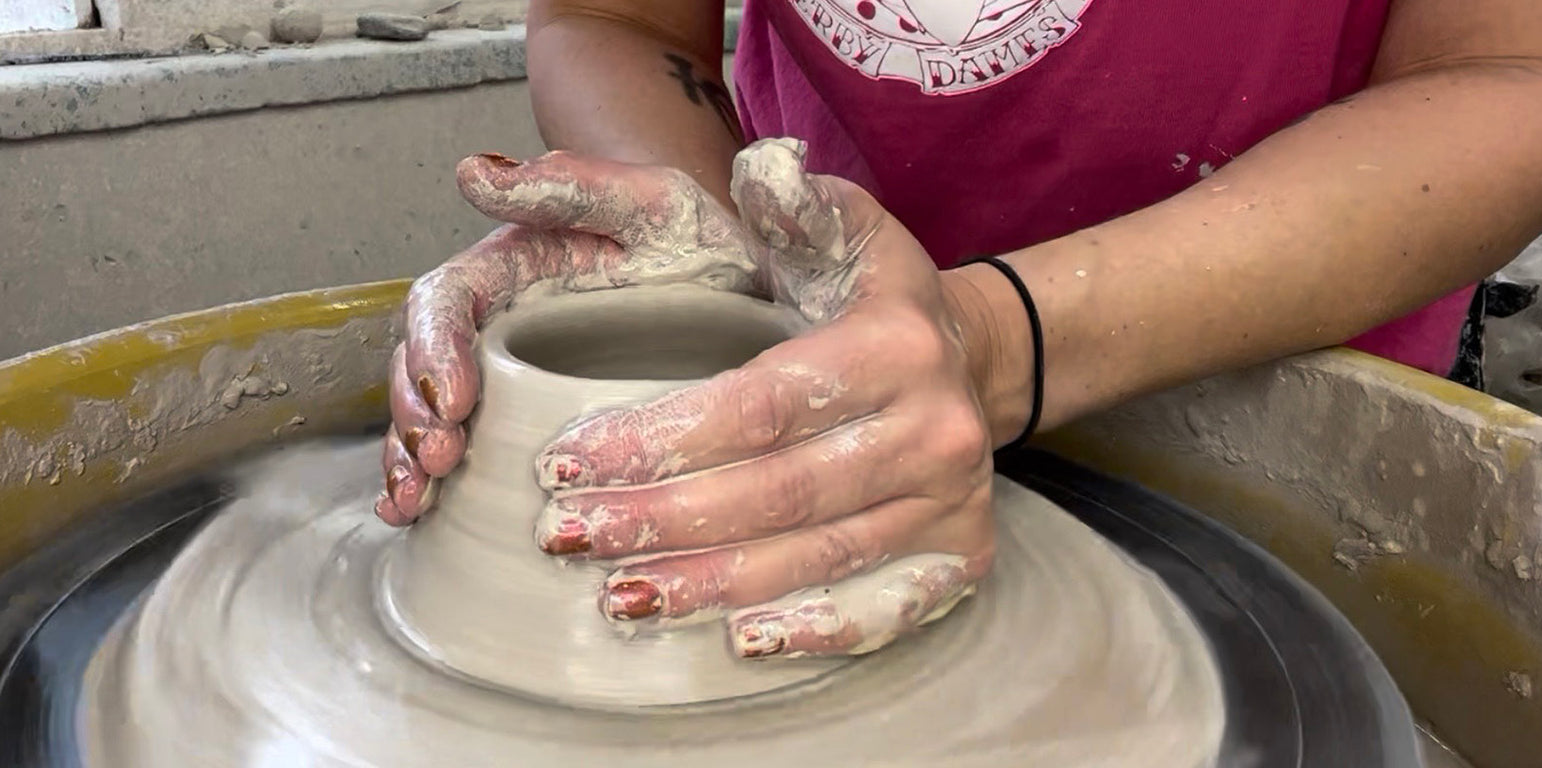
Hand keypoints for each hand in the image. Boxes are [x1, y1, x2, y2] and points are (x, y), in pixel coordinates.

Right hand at [375, 150, 760, 524]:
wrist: (746, 288)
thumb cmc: (696, 239)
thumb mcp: (649, 200)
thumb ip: (568, 185)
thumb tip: (472, 172)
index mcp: (508, 266)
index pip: (445, 301)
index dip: (434, 349)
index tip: (454, 400)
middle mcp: (493, 323)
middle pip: (421, 366)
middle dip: (415, 417)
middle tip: (439, 461)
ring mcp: (505, 377)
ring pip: (429, 414)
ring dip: (409, 460)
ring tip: (412, 502)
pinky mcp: (526, 422)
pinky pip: (465, 453)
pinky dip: (430, 487)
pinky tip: (416, 516)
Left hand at [536, 138, 1015, 658]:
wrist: (976, 360)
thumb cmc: (875, 300)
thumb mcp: (844, 230)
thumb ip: (793, 202)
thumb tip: (758, 170)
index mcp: (894, 346)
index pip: (758, 406)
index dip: (659, 440)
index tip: (565, 459)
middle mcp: (935, 430)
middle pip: (778, 494)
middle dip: (661, 520)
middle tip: (566, 536)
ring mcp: (953, 503)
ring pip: (816, 558)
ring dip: (710, 584)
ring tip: (617, 595)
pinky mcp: (964, 559)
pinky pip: (884, 609)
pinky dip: (813, 630)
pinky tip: (739, 641)